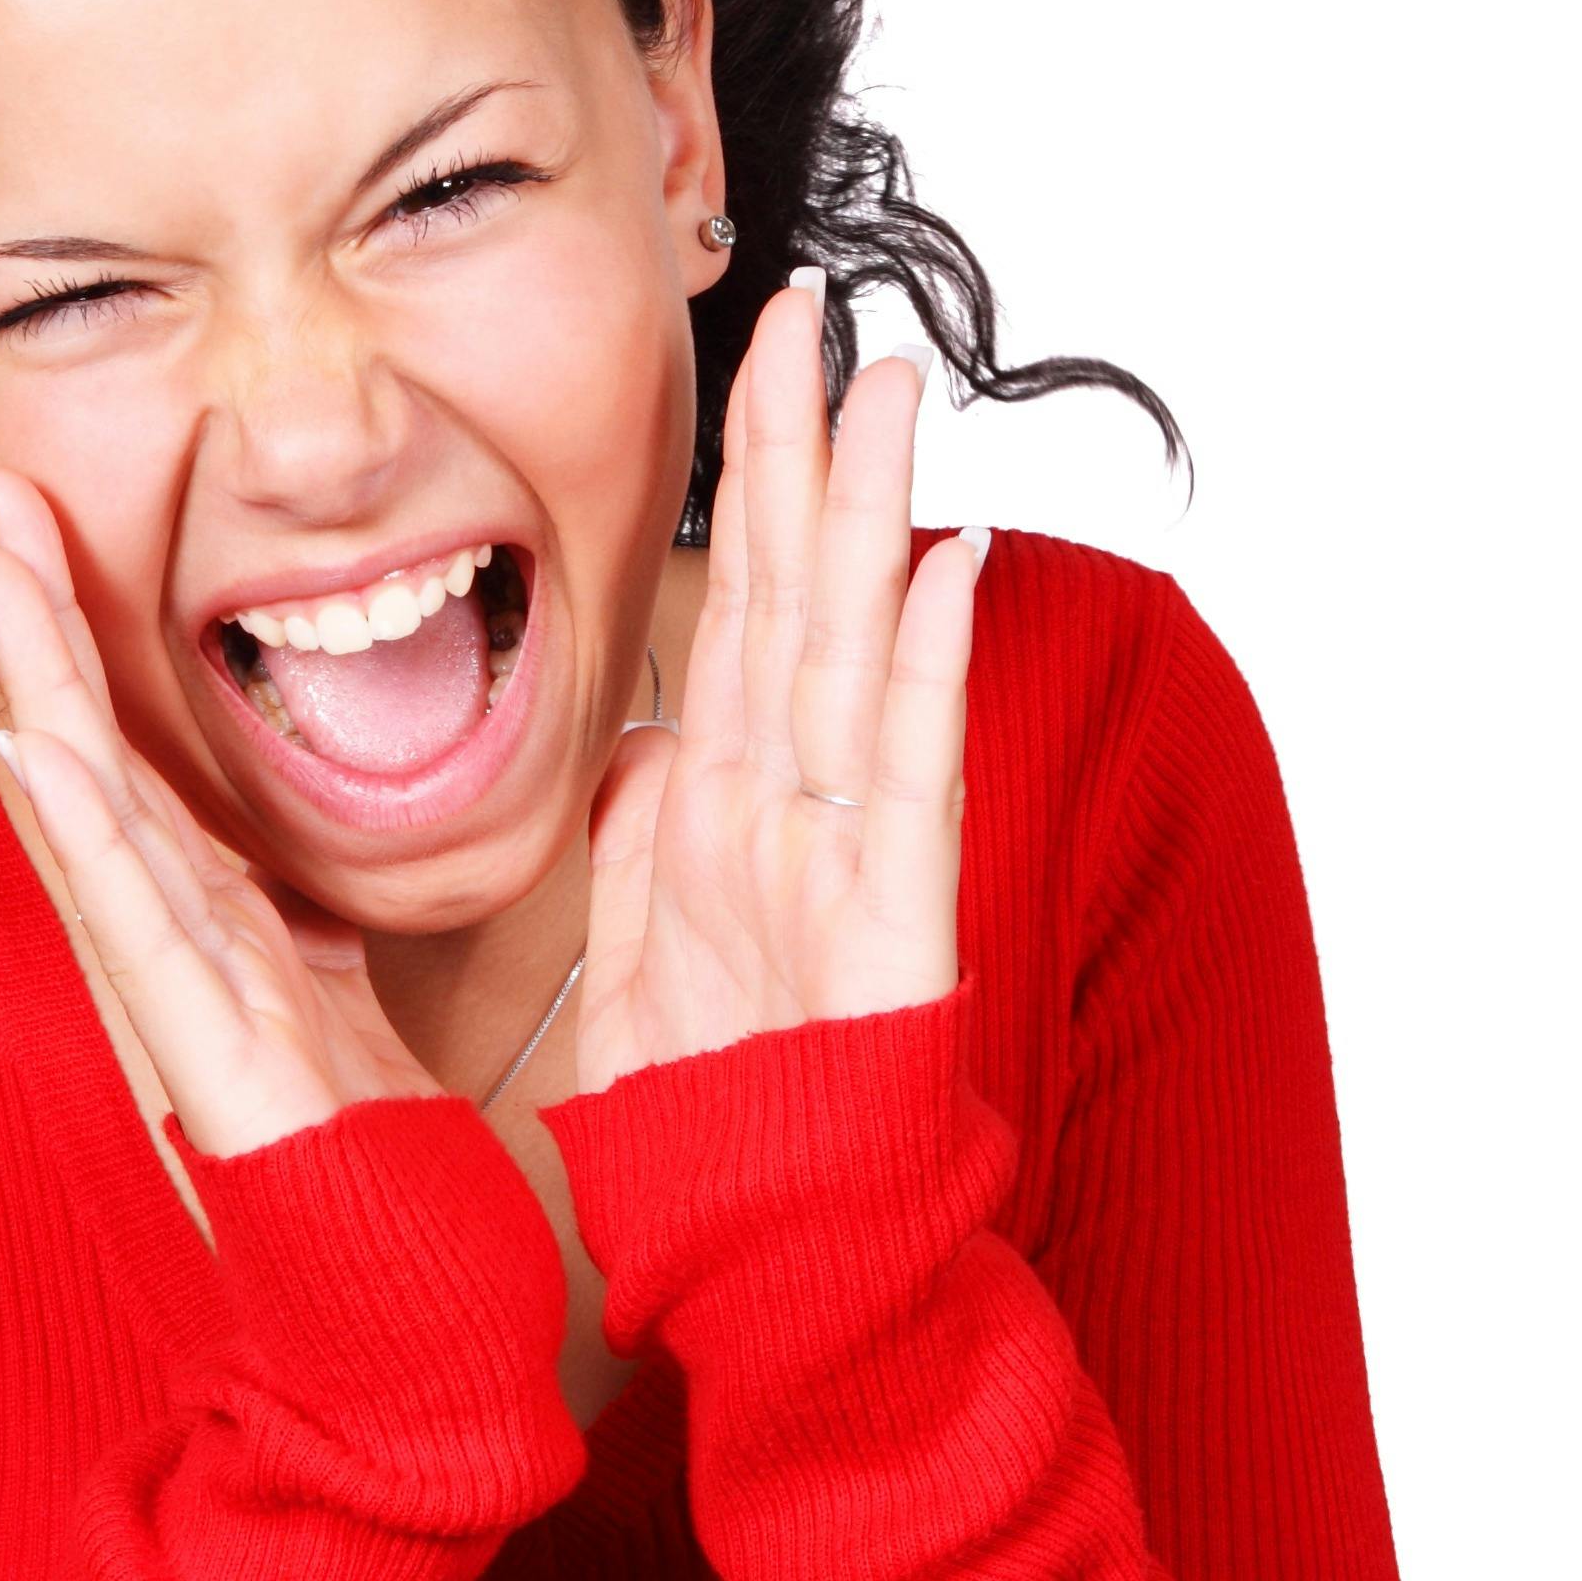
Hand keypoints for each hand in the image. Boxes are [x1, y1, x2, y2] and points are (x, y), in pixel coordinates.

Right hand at [0, 460, 440, 1157]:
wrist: (401, 1308)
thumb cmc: (375, 1177)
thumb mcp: (346, 1016)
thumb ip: (312, 945)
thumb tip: (305, 890)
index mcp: (219, 921)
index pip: (133, 749)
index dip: (82, 634)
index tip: (39, 520)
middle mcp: (182, 942)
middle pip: (90, 746)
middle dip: (33, 616)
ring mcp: (182, 993)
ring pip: (95, 804)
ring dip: (36, 675)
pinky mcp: (205, 1054)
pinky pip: (136, 924)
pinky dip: (86, 831)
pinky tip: (38, 747)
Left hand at [575, 276, 980, 1097]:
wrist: (778, 1273)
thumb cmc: (720, 1136)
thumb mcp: (638, 977)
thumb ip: (642, 853)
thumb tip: (642, 741)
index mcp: (723, 818)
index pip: (731, 616)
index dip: (736, 488)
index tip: (747, 361)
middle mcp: (790, 818)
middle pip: (796, 602)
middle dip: (803, 453)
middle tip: (815, 307)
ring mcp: (847, 866)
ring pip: (856, 660)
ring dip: (873, 520)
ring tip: (889, 389)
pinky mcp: (889, 935)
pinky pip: (904, 784)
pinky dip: (924, 676)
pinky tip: (944, 570)